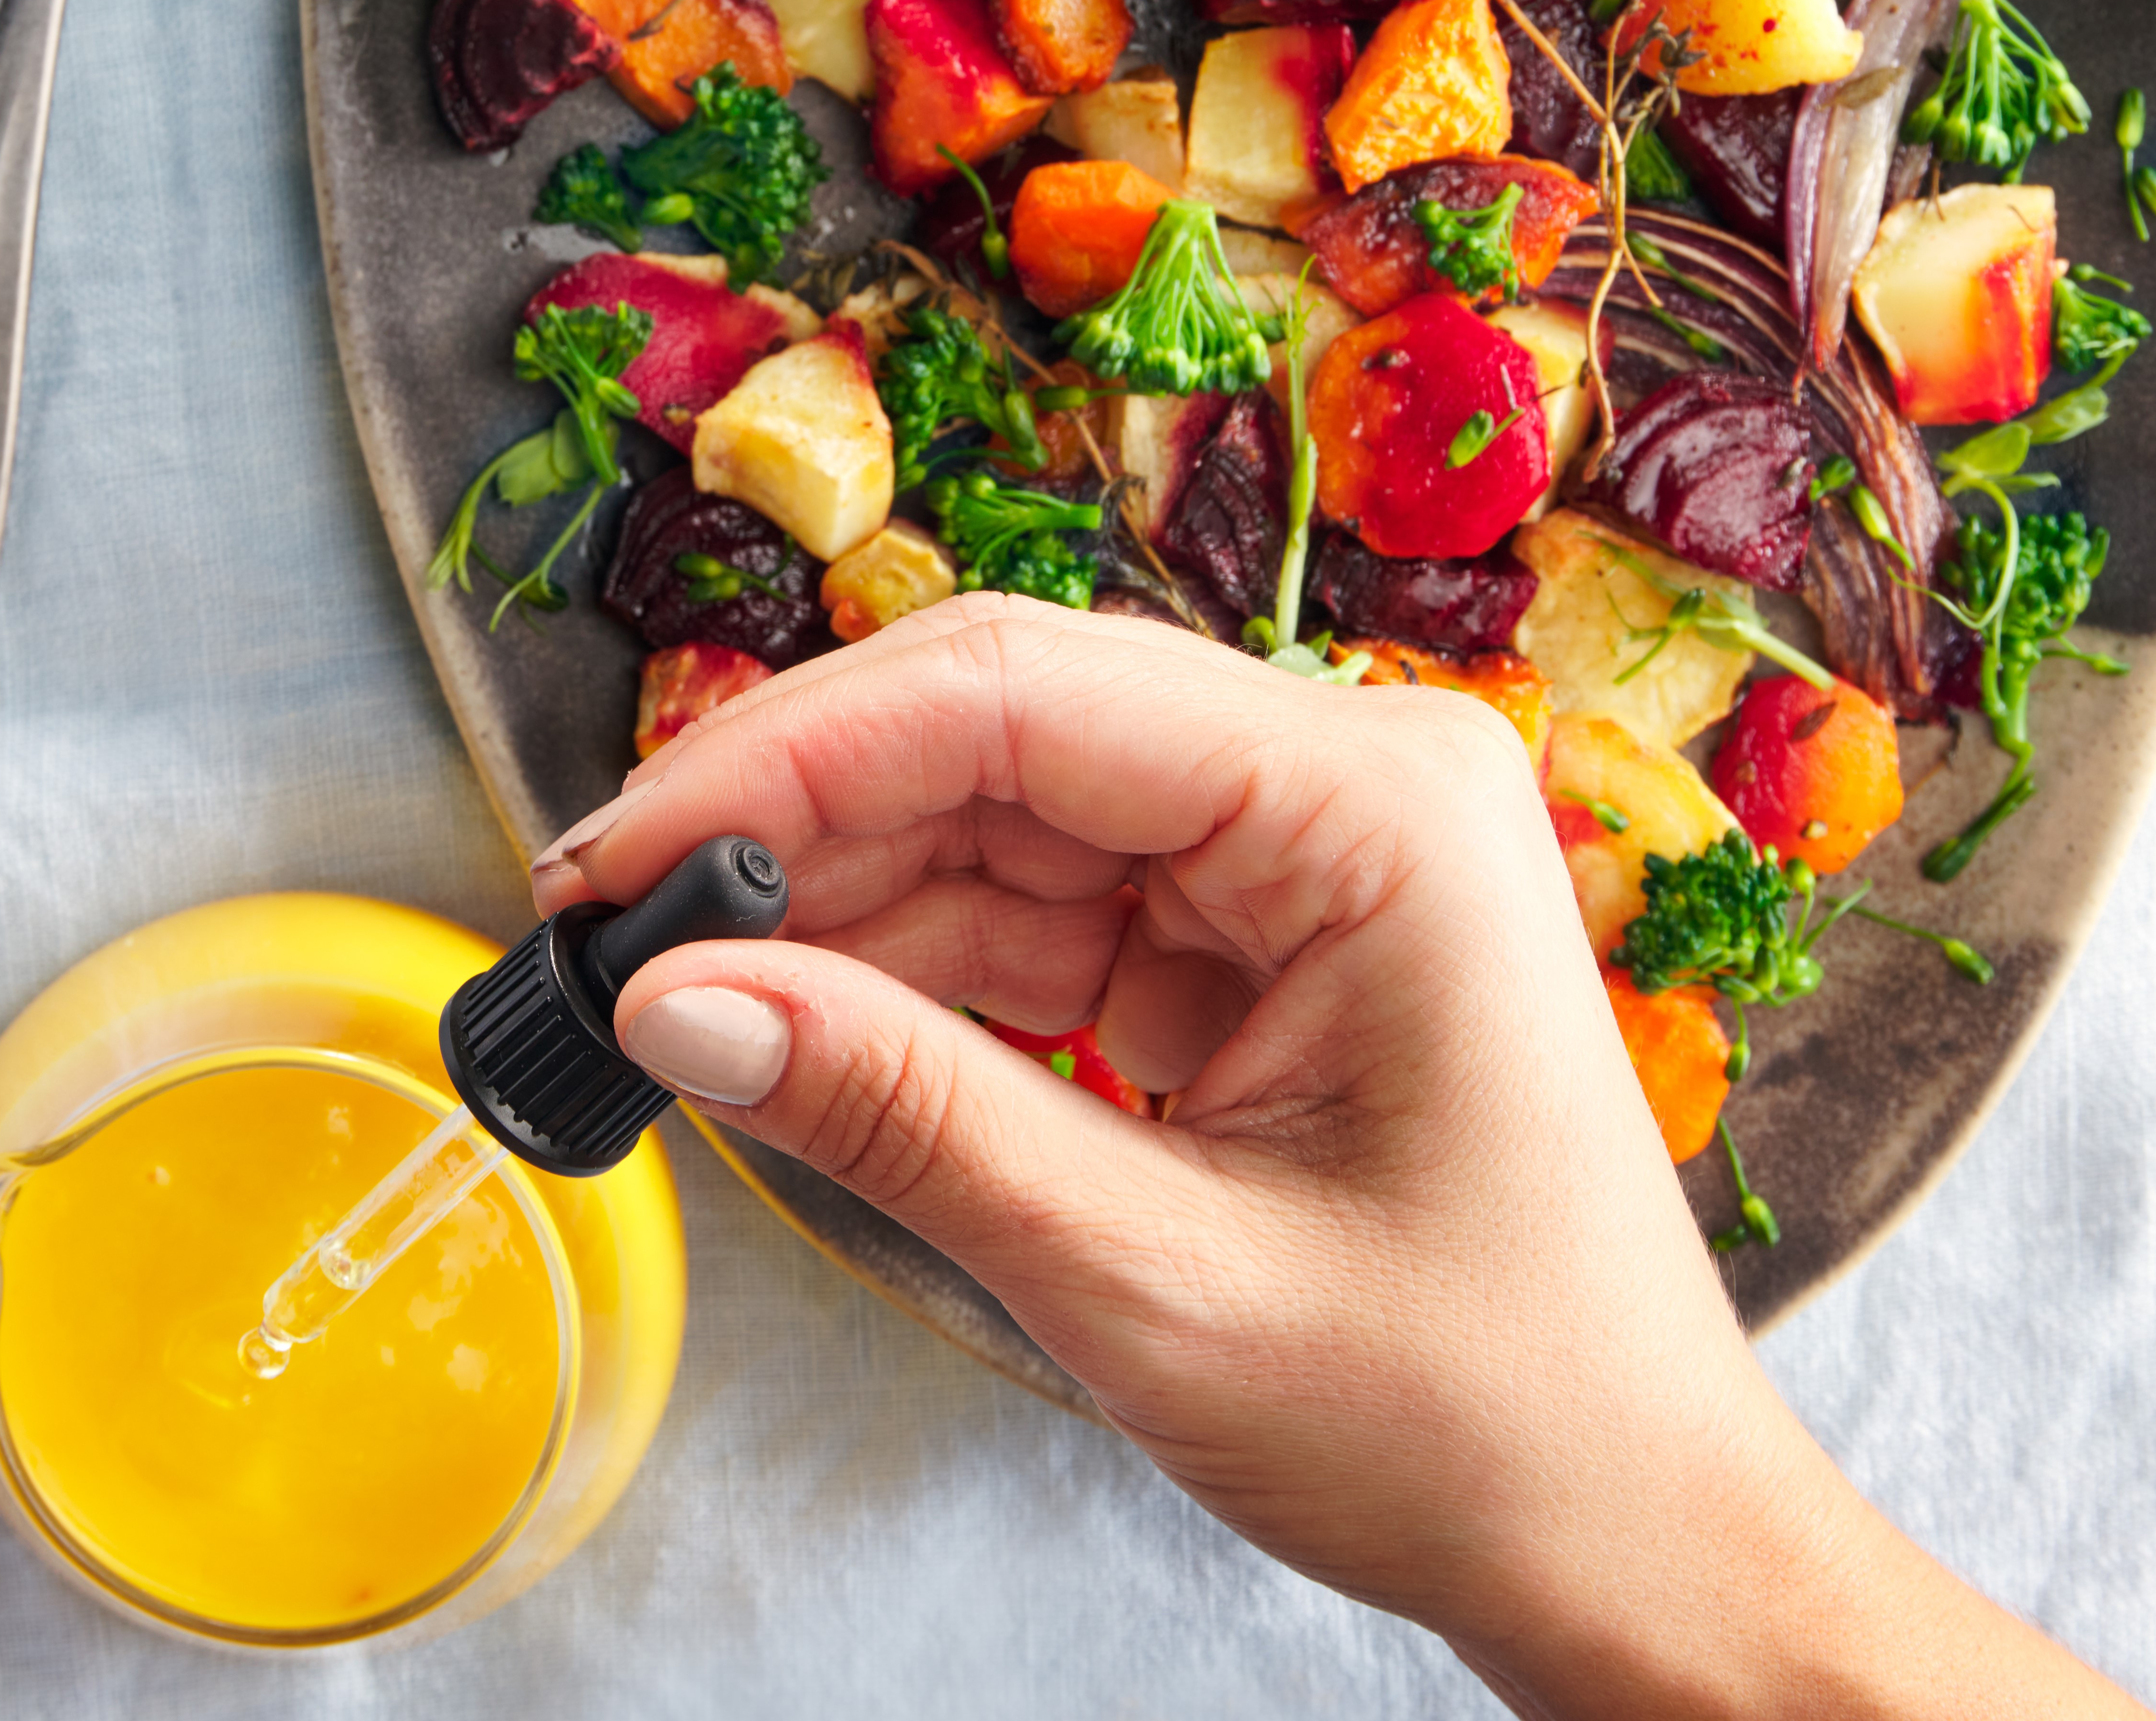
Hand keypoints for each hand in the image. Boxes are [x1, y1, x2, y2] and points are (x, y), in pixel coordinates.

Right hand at [538, 596, 2143, 1720]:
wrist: (1634, 1543)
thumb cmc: (1480, 1423)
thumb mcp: (1164, 1283)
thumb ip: (908, 1118)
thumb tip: (678, 1003)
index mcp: (1372, 802)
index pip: (1022, 697)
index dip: (792, 759)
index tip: (623, 849)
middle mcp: (1334, 781)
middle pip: (998, 727)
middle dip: (793, 816)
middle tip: (605, 911)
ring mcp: (1288, 852)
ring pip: (995, 813)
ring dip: (829, 896)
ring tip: (670, 979)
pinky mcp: (1244, 931)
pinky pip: (1033, 905)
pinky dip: (905, 963)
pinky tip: (791, 1014)